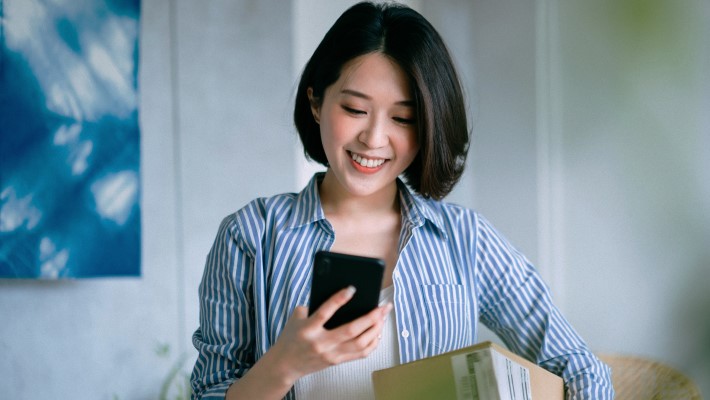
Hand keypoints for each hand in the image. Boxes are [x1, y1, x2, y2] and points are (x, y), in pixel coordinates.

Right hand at [269, 286, 391, 384]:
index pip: (325, 312)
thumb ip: (313, 305)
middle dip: (371, 317)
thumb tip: (339, 295)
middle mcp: (321, 343)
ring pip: (360, 343)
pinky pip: (361, 354)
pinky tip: (378, 332)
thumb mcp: (296, 318)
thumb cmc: (291, 337)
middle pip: (351, 330)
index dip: (339, 299)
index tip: (352, 288)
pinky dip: (373, 342)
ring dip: (375, 329)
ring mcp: (331, 354)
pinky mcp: (337, 362)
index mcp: (308, 329)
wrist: (285, 365)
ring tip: (383, 317)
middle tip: (383, 306)